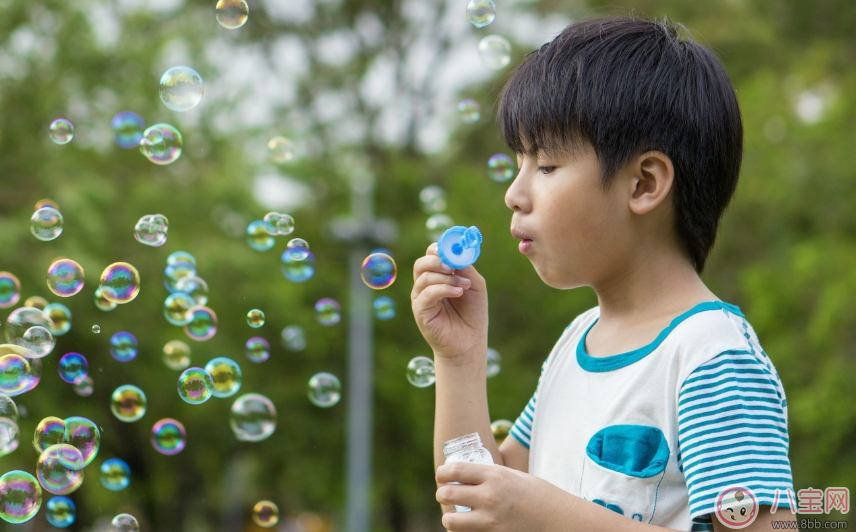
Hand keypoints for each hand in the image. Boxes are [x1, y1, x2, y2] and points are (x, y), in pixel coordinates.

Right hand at [411, 242, 487, 360]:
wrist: (469, 343)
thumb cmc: (472, 314)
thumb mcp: (474, 285)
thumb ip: (465, 268)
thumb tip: (457, 253)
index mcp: (438, 276)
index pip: (431, 255)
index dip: (439, 248)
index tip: (454, 248)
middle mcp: (425, 285)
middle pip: (421, 263)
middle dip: (436, 259)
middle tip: (452, 265)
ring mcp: (421, 298)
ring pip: (424, 276)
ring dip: (446, 277)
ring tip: (464, 286)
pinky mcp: (420, 311)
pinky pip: (426, 293)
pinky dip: (443, 289)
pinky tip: (458, 292)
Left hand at [436, 462, 570, 531]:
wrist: (560, 520)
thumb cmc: (539, 495)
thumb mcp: (515, 476)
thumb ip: (491, 476)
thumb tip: (468, 475)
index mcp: (495, 476)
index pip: (455, 471)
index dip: (442, 473)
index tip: (441, 475)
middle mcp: (490, 497)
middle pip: (447, 494)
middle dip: (442, 493)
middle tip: (445, 494)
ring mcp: (490, 520)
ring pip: (450, 520)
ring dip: (449, 517)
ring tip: (454, 515)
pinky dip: (463, 531)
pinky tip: (469, 526)